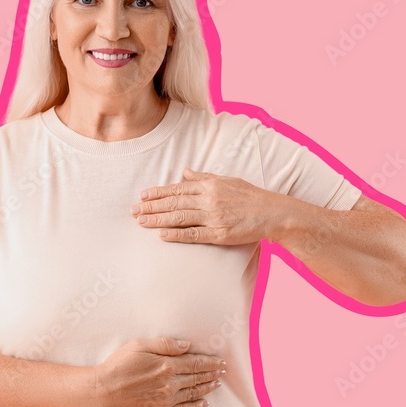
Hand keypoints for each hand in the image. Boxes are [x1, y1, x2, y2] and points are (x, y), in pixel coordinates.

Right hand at [92, 337, 226, 406]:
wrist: (102, 391)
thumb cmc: (118, 365)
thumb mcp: (139, 345)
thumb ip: (165, 344)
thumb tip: (187, 346)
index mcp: (166, 365)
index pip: (195, 363)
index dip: (210, 362)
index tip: (220, 361)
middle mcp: (170, 383)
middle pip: (197, 377)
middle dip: (212, 373)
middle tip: (223, 371)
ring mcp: (166, 400)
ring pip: (193, 393)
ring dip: (208, 388)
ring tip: (217, 384)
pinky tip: (204, 403)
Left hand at [130, 168, 277, 245]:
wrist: (272, 213)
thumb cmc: (250, 196)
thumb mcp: (227, 180)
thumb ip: (204, 177)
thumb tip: (185, 171)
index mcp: (210, 185)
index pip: (178, 188)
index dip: (158, 192)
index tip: (143, 196)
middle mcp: (209, 199)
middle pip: (174, 202)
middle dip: (151, 206)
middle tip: (133, 210)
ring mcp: (214, 217)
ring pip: (179, 217)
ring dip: (158, 219)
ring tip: (141, 221)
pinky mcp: (219, 233)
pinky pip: (194, 234)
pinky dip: (176, 235)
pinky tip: (161, 235)